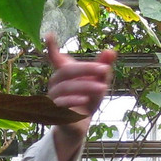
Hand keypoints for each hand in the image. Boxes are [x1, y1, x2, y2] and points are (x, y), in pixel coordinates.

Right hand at [44, 35, 115, 160]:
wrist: (80, 125)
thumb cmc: (87, 100)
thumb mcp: (98, 83)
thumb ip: (103, 67)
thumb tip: (111, 51)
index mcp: (64, 72)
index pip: (55, 57)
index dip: (52, 46)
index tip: (50, 34)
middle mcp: (55, 82)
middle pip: (66, 70)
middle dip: (86, 68)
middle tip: (105, 69)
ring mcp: (52, 96)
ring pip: (66, 87)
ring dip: (86, 86)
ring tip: (103, 87)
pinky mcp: (53, 111)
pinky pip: (60, 103)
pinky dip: (73, 100)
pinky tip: (85, 100)